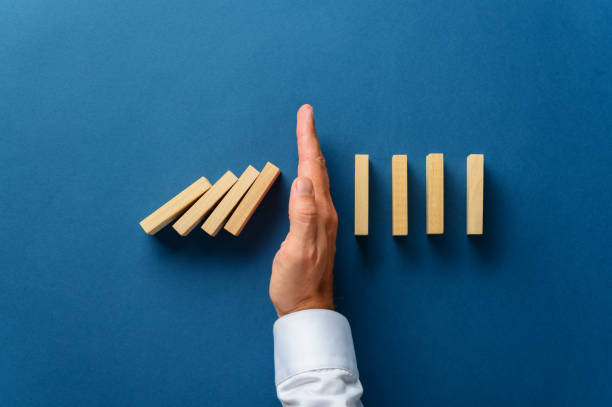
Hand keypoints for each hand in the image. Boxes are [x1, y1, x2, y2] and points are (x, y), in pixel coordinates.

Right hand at [270, 105, 338, 316]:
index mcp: (319, 212)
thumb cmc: (298, 282)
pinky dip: (309, 172)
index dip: (307, 139)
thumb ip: (302, 215)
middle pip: (317, 168)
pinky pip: (313, 191)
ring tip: (305, 136)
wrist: (306, 307)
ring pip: (316, 177)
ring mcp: (321, 220)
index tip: (306, 114)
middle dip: (310, 139)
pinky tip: (306, 174)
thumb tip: (302, 180)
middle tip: (305, 115)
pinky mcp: (315, 228)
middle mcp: (324, 212)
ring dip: (310, 153)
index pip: (312, 168)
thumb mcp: (298, 250)